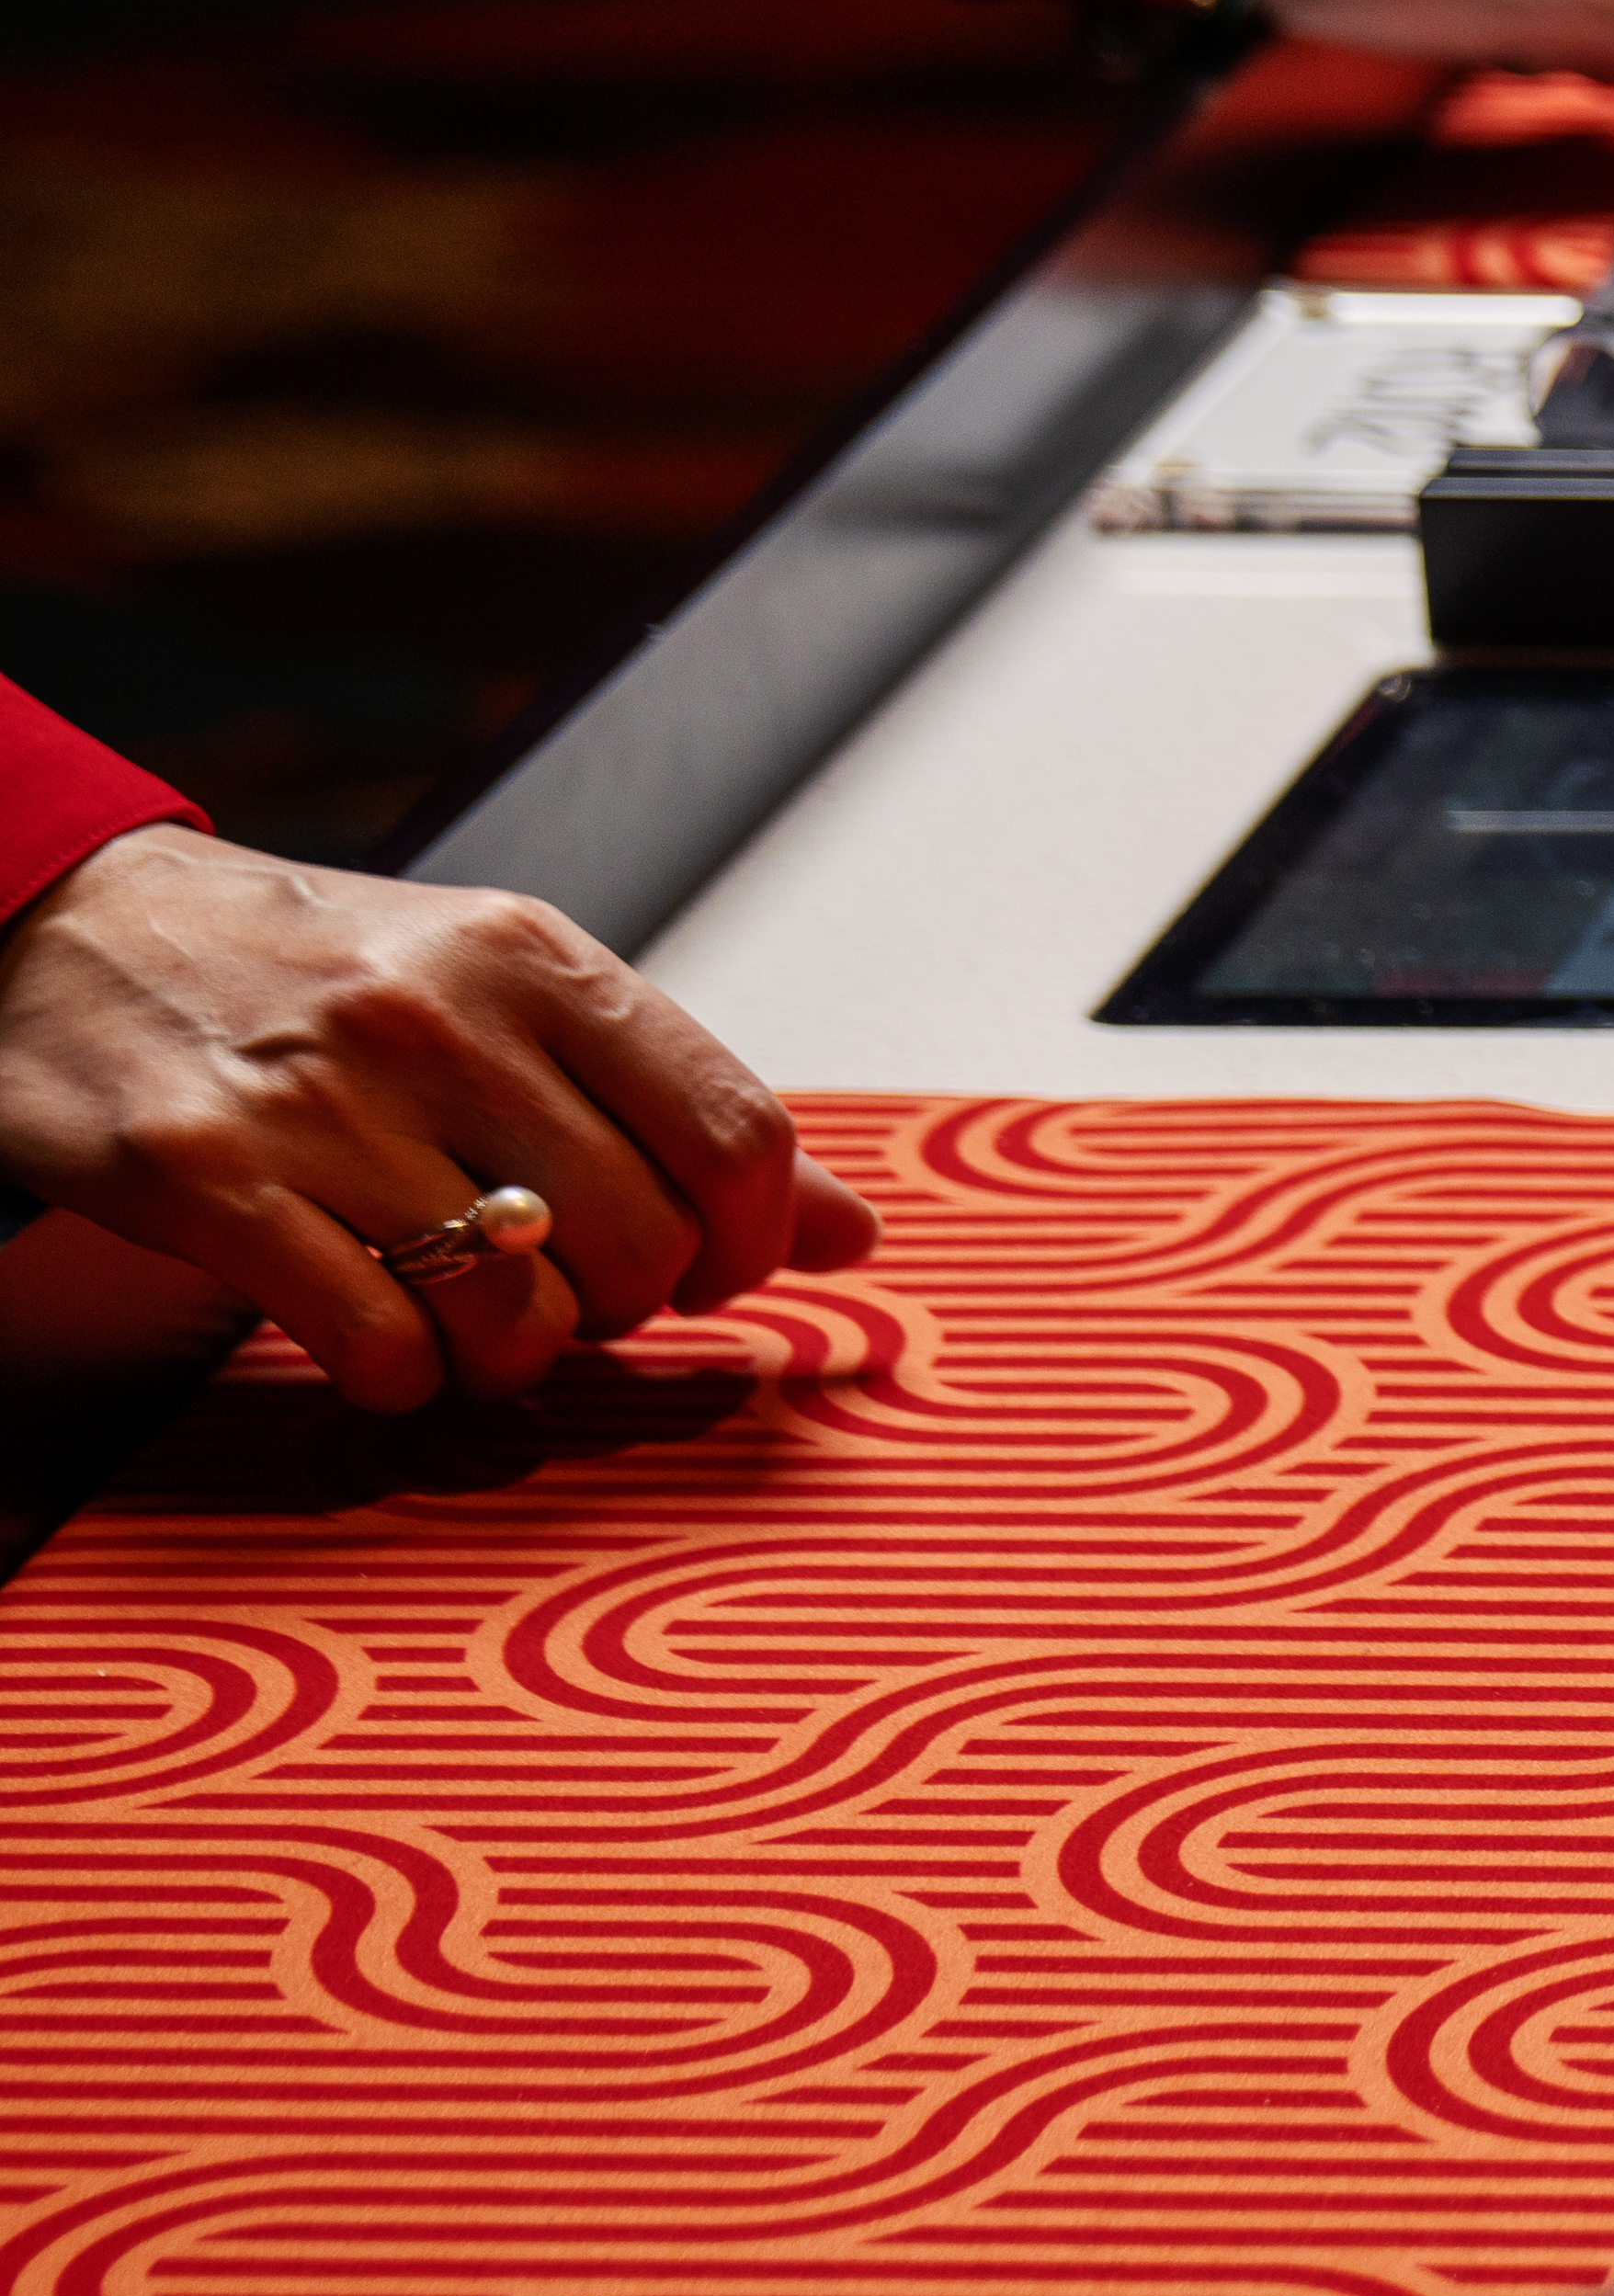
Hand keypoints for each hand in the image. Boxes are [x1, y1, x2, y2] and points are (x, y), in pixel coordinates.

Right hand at [0, 826, 881, 1413]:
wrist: (59, 919)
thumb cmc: (307, 968)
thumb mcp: (505, 992)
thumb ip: (675, 1104)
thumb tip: (851, 1231)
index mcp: (534, 958)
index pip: (736, 1135)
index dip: (750, 1244)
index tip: (712, 1271)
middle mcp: (436, 1020)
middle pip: (640, 1243)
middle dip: (625, 1306)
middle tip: (566, 1290)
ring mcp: (316, 1102)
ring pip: (517, 1313)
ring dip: (513, 1355)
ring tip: (467, 1314)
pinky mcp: (203, 1179)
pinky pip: (380, 1345)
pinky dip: (404, 1377)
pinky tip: (379, 1335)